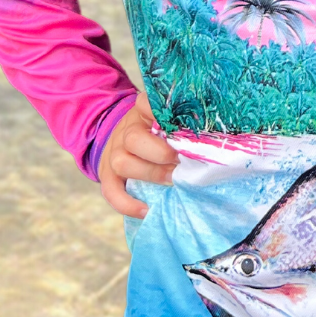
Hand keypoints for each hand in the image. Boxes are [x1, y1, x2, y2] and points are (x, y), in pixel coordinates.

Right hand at [99, 93, 178, 217]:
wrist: (124, 136)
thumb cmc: (157, 128)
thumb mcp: (166, 117)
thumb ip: (182, 121)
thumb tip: (209, 135)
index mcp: (142, 111)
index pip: (145, 105)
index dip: (161, 116)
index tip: (182, 127)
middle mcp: (125, 131)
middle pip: (134, 139)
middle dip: (161, 154)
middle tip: (181, 161)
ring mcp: (113, 153)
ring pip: (122, 163)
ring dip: (151, 175)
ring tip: (173, 180)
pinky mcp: (107, 175)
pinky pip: (110, 191)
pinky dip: (127, 204)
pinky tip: (145, 211)